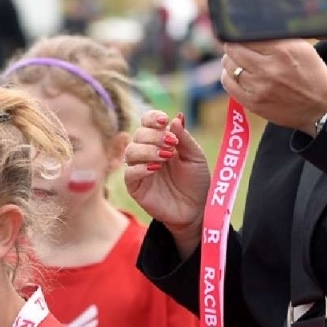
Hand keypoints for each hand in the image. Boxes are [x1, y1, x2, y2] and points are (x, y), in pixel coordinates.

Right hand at [122, 109, 211, 258]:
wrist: (196, 208)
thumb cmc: (196, 181)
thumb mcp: (195, 156)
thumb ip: (184, 138)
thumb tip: (175, 117)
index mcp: (160, 141)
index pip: (147, 122)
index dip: (152, 118)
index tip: (164, 121)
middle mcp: (147, 152)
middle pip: (138, 134)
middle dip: (154, 136)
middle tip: (172, 144)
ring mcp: (140, 169)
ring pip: (130, 151)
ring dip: (148, 150)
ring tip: (166, 157)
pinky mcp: (136, 187)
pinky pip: (129, 173)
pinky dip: (141, 168)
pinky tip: (156, 169)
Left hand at [221, 40, 326, 133]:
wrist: (321, 106)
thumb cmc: (310, 72)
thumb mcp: (300, 47)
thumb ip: (275, 36)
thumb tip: (249, 27)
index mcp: (283, 50)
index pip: (246, 34)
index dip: (239, 32)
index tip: (239, 33)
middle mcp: (270, 68)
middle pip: (234, 49)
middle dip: (233, 46)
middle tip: (237, 46)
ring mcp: (260, 87)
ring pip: (229, 66)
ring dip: (230, 61)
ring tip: (238, 60)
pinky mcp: (253, 103)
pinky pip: (228, 84)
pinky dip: (228, 76)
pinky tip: (236, 74)